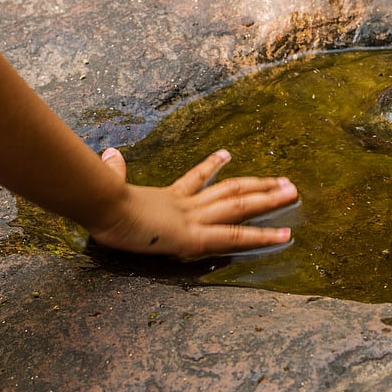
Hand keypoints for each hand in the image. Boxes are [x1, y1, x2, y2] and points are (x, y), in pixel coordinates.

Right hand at [87, 148, 297, 258]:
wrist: (101, 204)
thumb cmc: (99, 199)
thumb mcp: (106, 184)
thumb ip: (112, 171)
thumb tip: (107, 154)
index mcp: (166, 197)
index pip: (194, 179)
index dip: (211, 167)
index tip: (226, 155)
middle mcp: (186, 205)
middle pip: (230, 190)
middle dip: (258, 186)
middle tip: (284, 180)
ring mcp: (193, 219)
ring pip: (240, 206)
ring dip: (268, 199)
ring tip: (293, 192)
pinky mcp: (194, 237)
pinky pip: (235, 236)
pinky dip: (261, 236)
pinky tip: (284, 235)